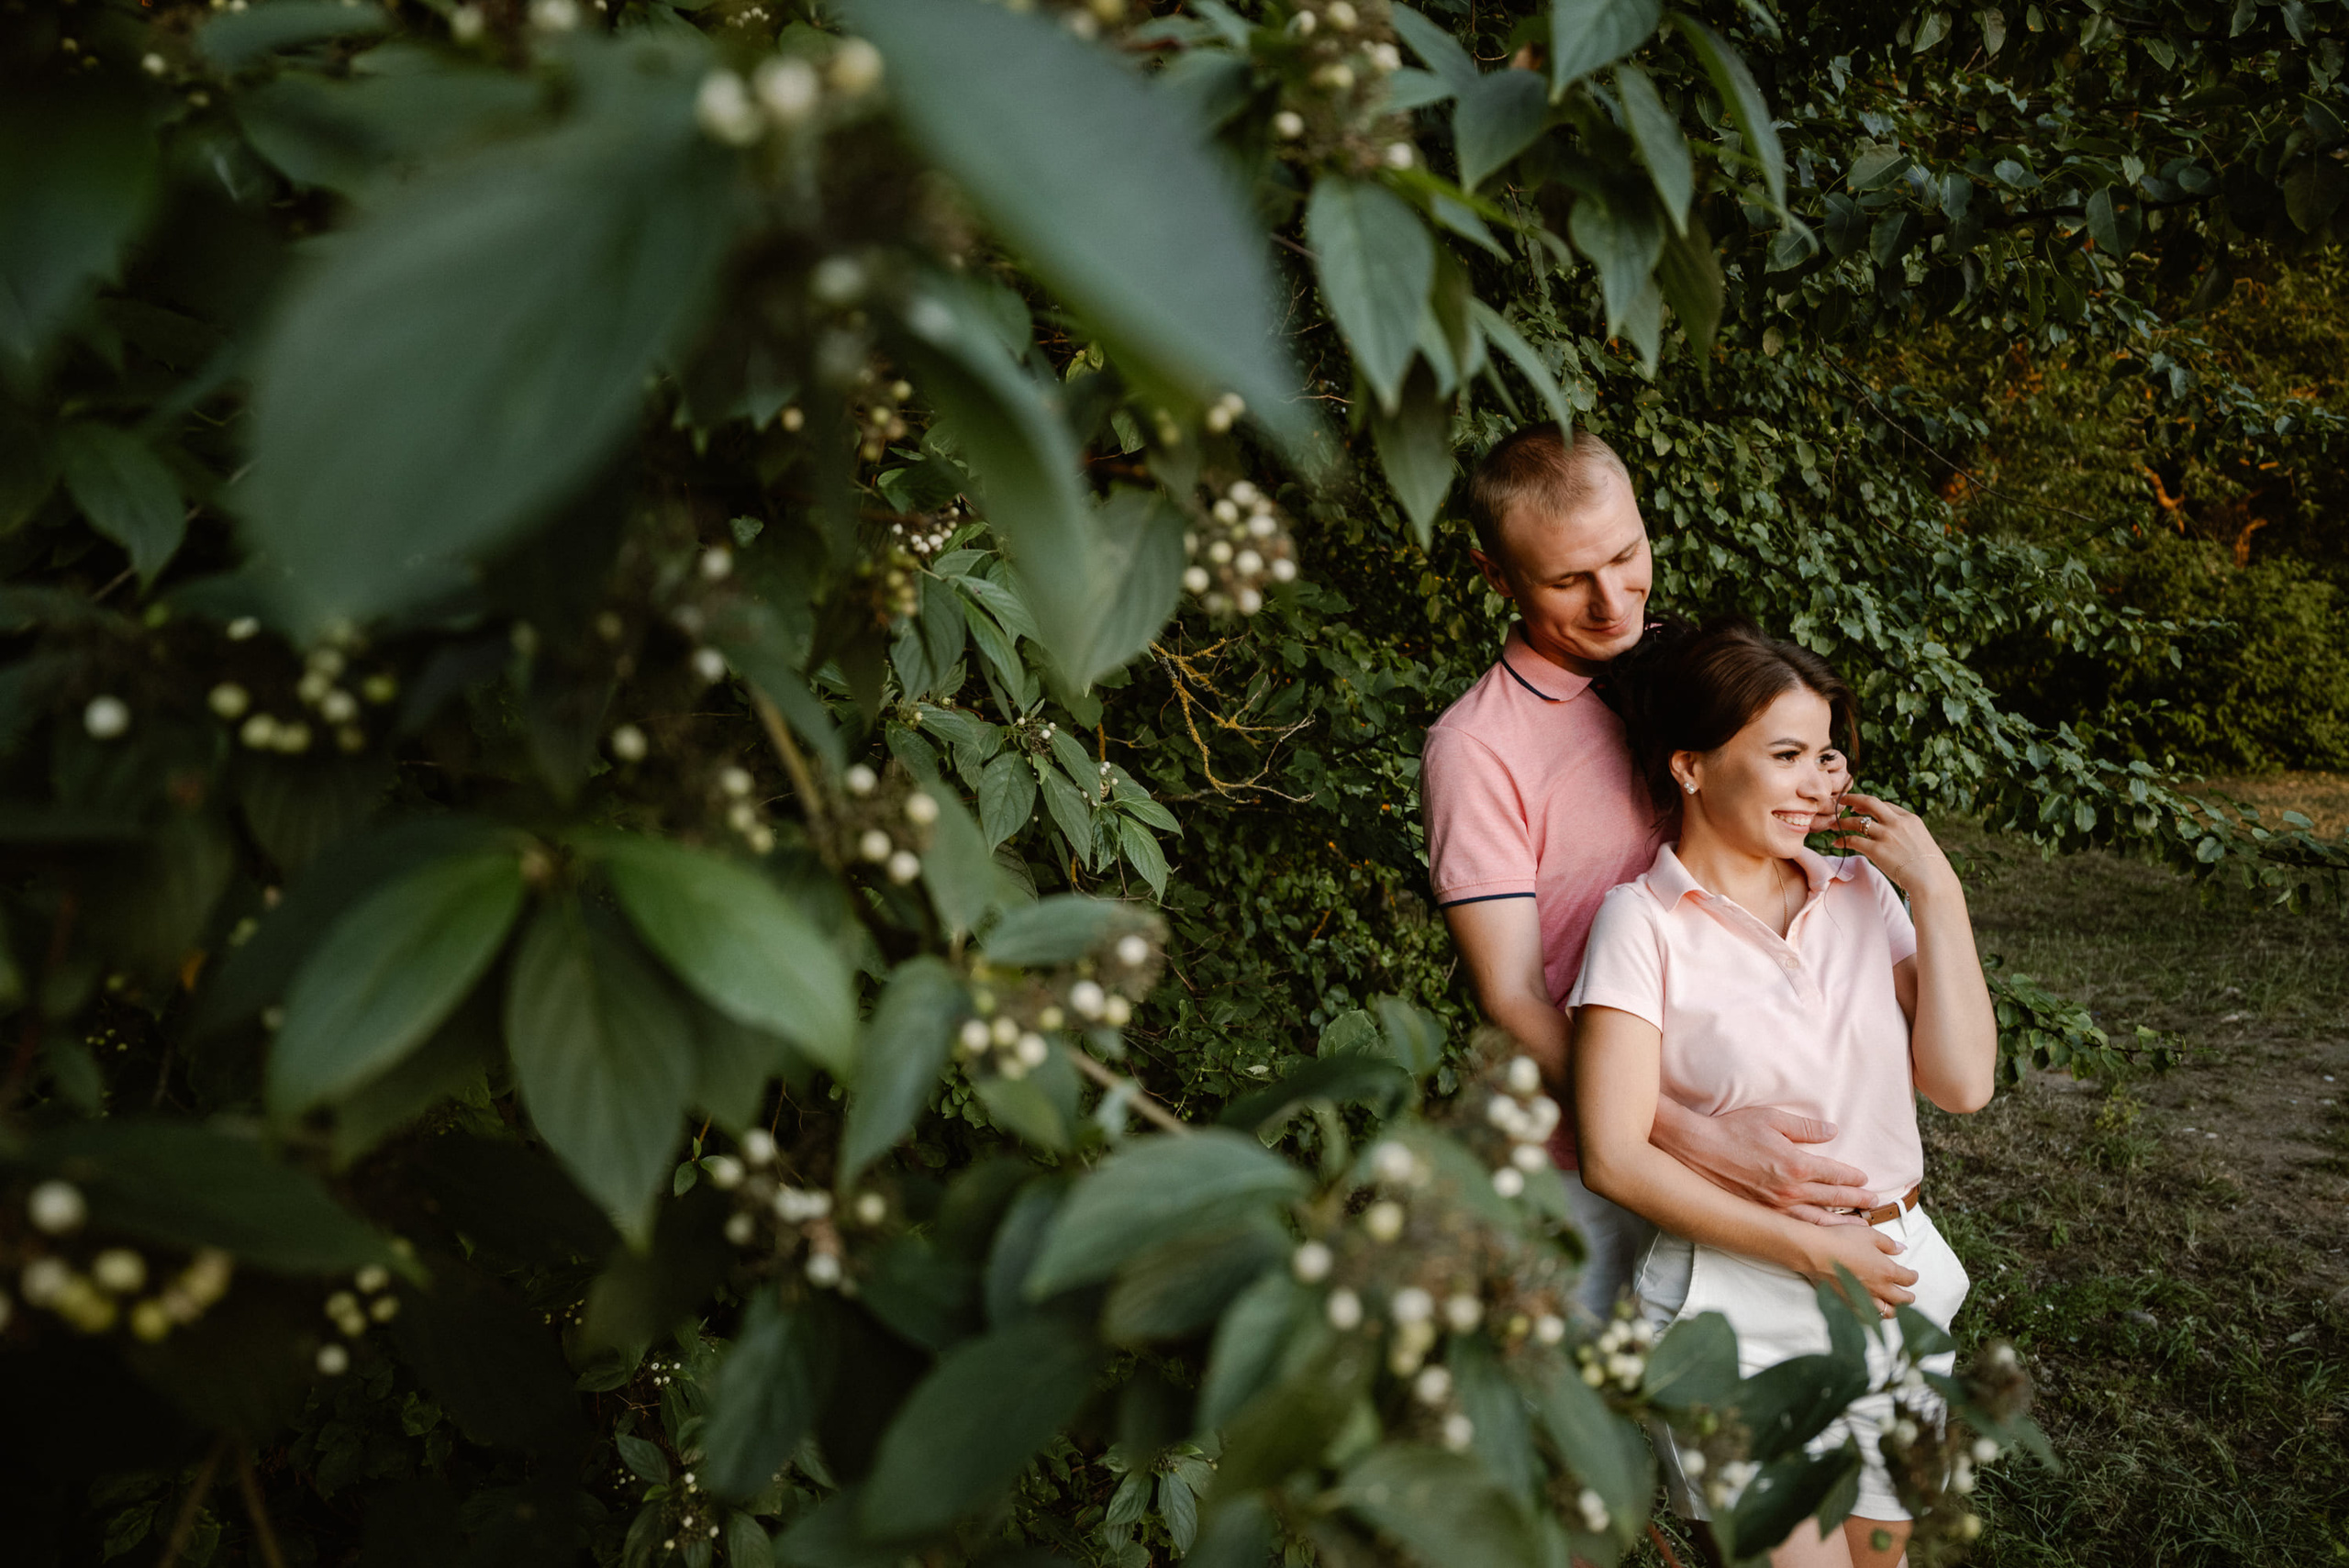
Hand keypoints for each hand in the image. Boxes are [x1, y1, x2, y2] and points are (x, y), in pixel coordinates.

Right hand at [1655, 1104, 1877, 1225]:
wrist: (1698, 1149)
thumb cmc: (1733, 1129)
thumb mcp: (1772, 1119)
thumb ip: (1805, 1127)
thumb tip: (1832, 1131)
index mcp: (1796, 1164)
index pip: (1835, 1173)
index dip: (1852, 1176)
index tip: (1865, 1179)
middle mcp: (1790, 1190)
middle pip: (1832, 1197)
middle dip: (1856, 1200)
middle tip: (1874, 1203)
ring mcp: (1776, 1206)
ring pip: (1818, 1219)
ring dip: (1841, 1222)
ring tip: (1859, 1226)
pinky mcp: (1762, 1213)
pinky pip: (1796, 1226)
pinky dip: (1815, 1231)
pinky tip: (1822, 1234)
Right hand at [1799, 1224, 1918, 1317]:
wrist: (1816, 1252)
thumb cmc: (1842, 1240)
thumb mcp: (1869, 1234)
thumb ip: (1888, 1243)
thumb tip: (1901, 1248)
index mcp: (1887, 1271)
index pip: (1908, 1279)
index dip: (1913, 1277)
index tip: (1912, 1274)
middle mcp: (1879, 1288)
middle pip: (1902, 1300)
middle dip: (1909, 1298)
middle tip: (1910, 1295)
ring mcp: (1863, 1297)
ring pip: (1886, 1312)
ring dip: (1894, 1310)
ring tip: (1894, 1306)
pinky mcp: (1849, 1302)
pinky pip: (1866, 1316)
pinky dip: (1873, 1315)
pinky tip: (1872, 1311)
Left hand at [1831, 791, 1955, 896]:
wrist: (1932, 880)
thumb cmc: (1930, 867)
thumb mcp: (1922, 841)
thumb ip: (1907, 835)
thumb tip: (1895, 840)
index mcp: (1910, 819)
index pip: (1885, 805)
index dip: (1868, 804)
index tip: (1859, 807)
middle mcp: (1897, 823)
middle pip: (1870, 802)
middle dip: (1853, 799)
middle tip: (1840, 801)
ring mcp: (1886, 835)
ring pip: (1857, 822)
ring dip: (1842, 822)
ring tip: (1832, 825)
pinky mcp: (1877, 850)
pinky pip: (1853, 840)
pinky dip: (1842, 840)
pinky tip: (1836, 843)